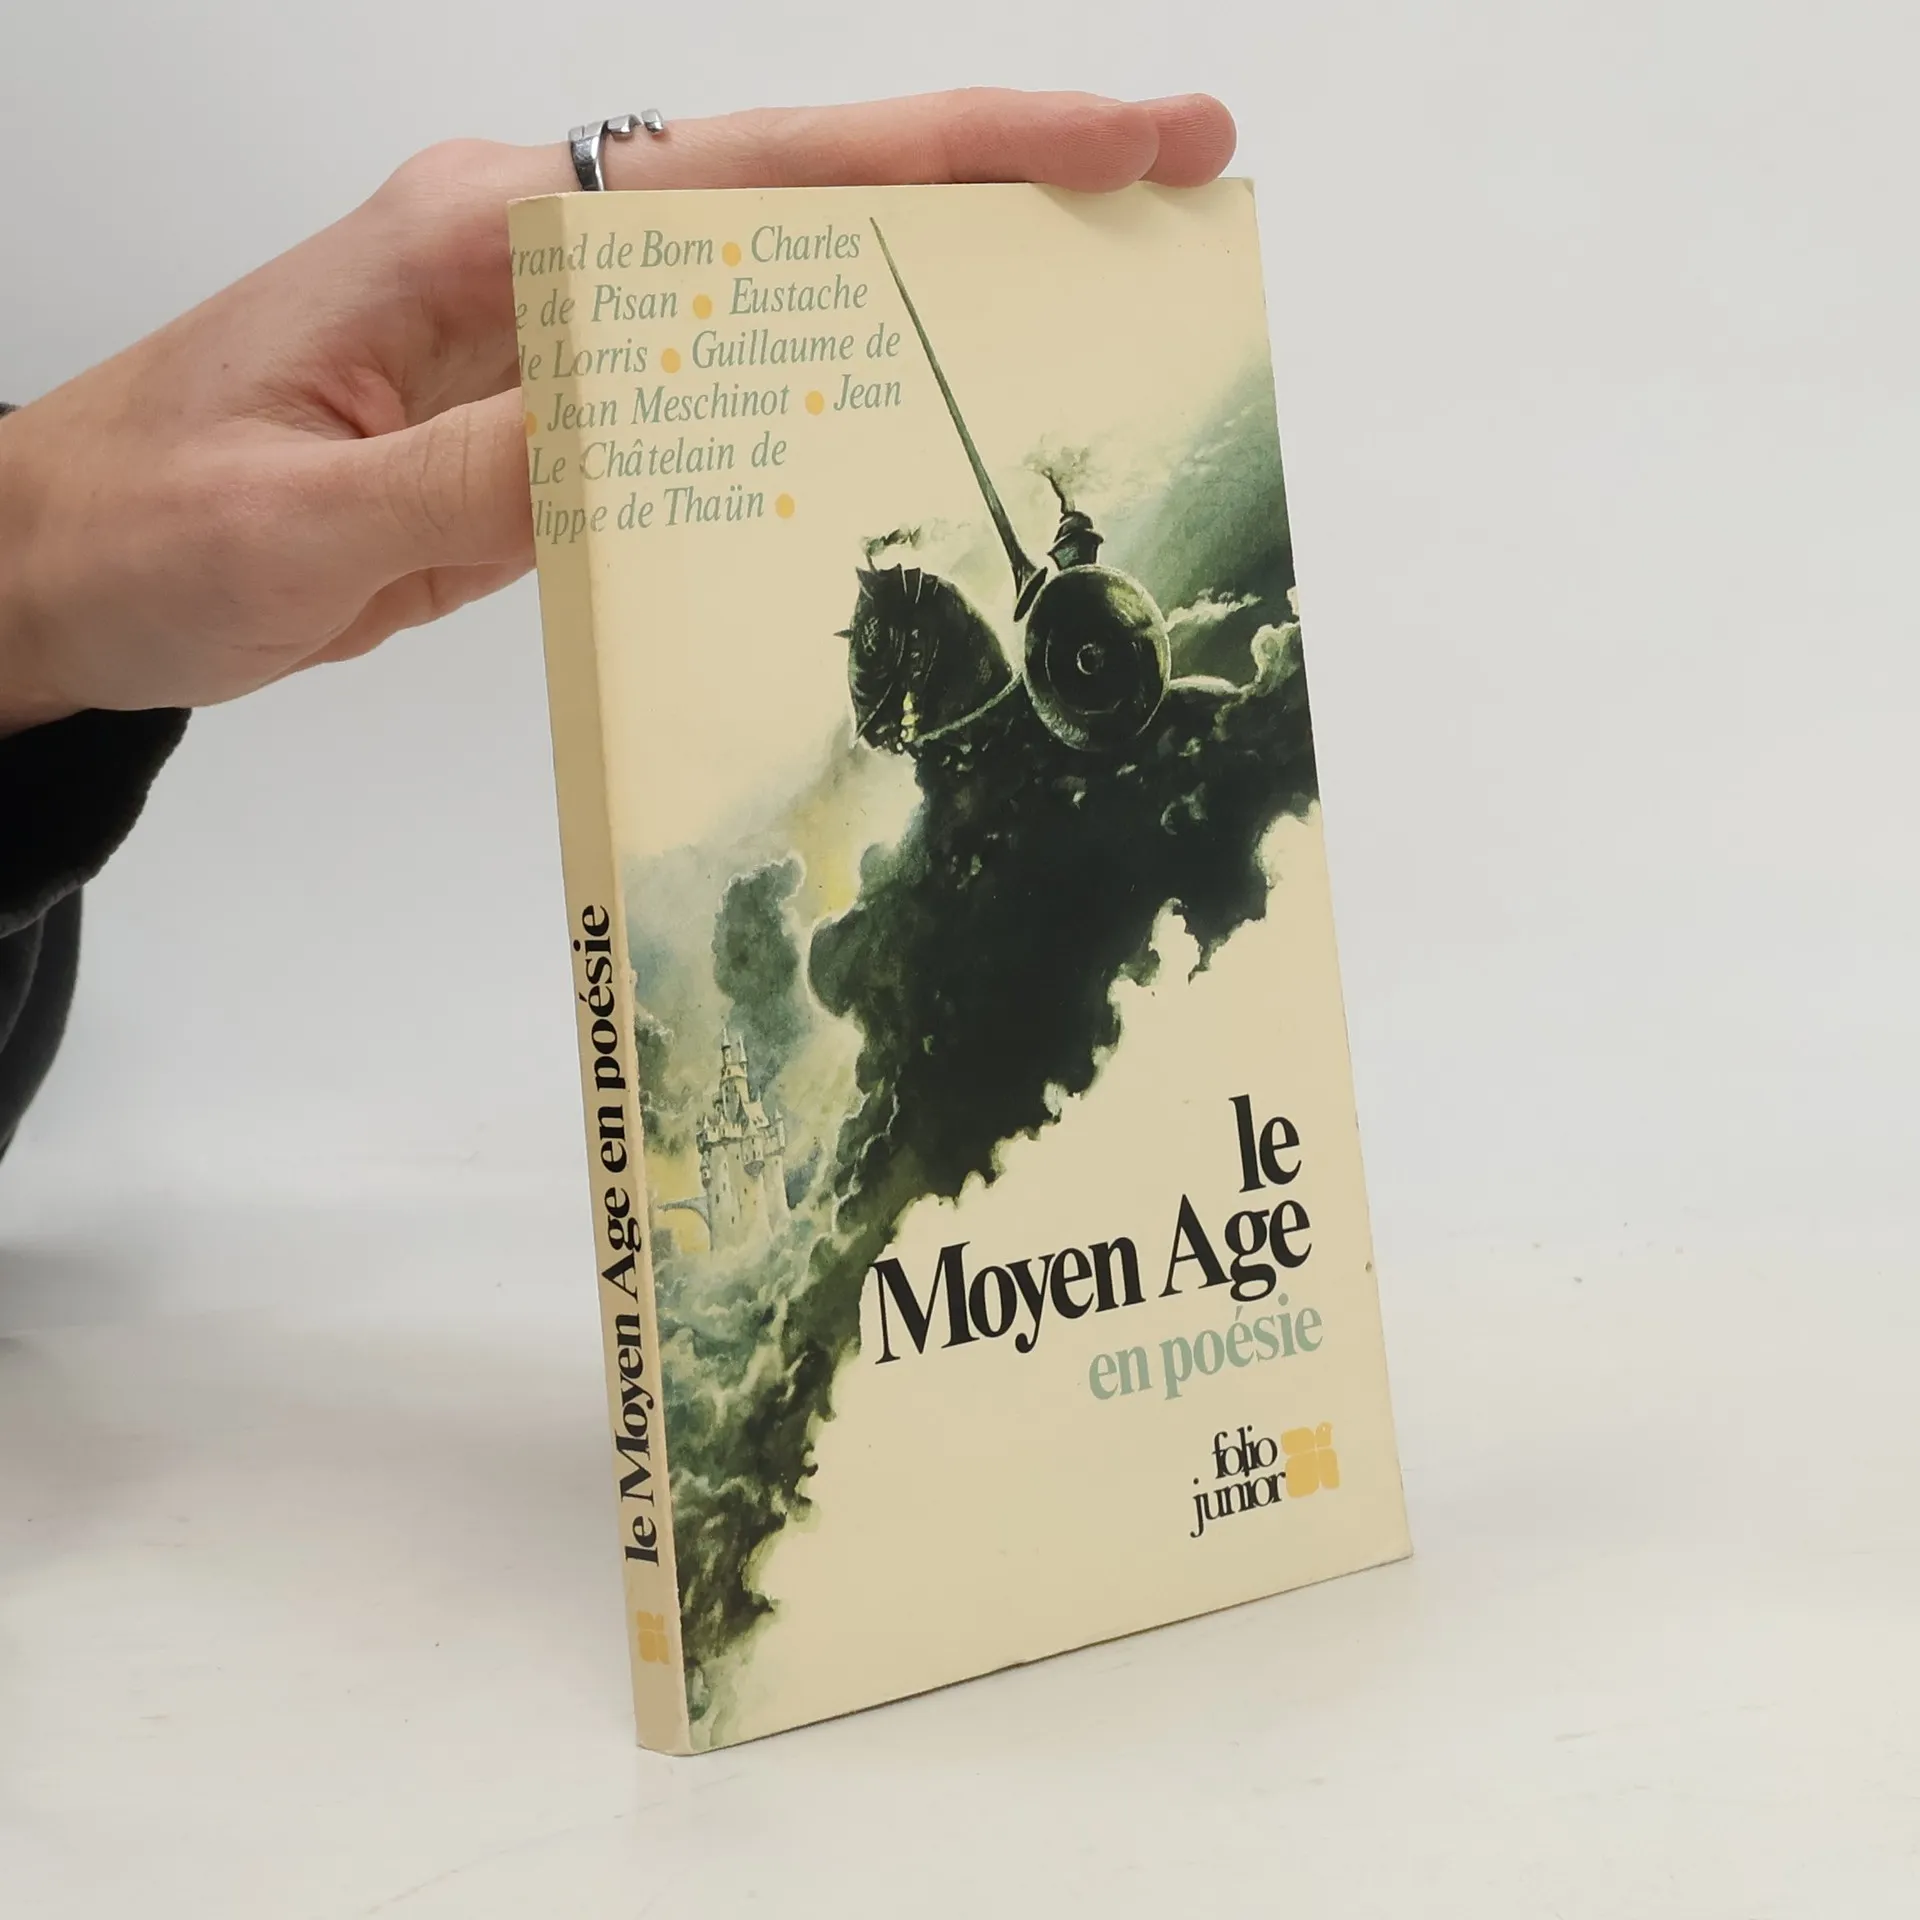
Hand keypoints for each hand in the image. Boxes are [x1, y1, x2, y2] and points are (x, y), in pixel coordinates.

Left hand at [0, 91, 1234, 735]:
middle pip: (808, 202)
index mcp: (492, 237)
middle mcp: (541, 262)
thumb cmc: (152, 525)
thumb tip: (667, 435)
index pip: (764, 175)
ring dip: (934, 292)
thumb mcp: (313, 516)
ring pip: (781, 299)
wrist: (67, 567)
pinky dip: (831, 404)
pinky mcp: (554, 426)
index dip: (958, 151)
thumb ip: (497, 478)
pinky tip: (915, 427)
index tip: (1117, 137)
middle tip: (1167, 188)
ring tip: (1091, 303)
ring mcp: (556, 343)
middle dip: (996, 188)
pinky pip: (721, 403)